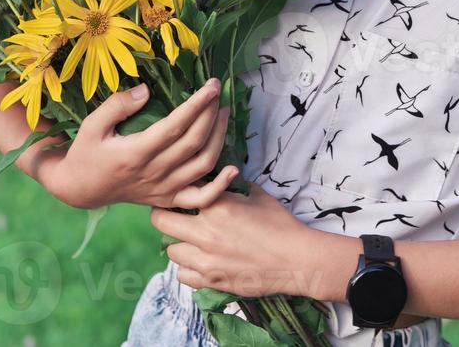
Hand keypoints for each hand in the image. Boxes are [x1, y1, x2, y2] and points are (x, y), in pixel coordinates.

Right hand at [43, 77, 236, 210]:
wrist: (81, 188)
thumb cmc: (87, 152)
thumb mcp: (92, 125)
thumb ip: (117, 105)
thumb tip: (146, 90)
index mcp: (136, 153)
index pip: (175, 126)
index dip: (196, 105)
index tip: (210, 85)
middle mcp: (154, 173)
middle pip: (194, 142)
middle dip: (211, 113)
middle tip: (218, 91)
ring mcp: (163, 189)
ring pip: (202, 165)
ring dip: (219, 138)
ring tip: (223, 113)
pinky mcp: (168, 199)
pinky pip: (200, 199)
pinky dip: (220, 186)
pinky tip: (233, 168)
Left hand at [150, 179, 328, 299]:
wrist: (297, 261)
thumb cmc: (281, 225)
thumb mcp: (258, 196)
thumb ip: (235, 187)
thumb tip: (222, 178)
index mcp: (217, 206)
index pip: (182, 191)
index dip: (181, 190)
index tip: (183, 192)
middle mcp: (206, 233)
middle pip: (161, 220)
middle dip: (164, 214)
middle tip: (173, 214)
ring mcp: (206, 260)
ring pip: (170, 250)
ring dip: (179, 243)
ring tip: (191, 241)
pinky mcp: (211, 281)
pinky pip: (181, 275)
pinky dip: (187, 268)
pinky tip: (200, 261)